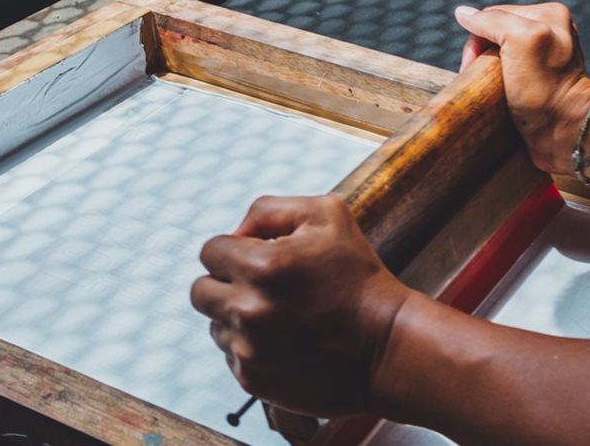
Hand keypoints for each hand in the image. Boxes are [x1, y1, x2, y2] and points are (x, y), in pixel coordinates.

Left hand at [190, 195, 412, 416]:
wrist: (389, 347)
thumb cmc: (360, 276)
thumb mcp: (327, 215)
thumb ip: (270, 210)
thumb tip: (237, 232)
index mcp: (260, 267)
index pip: (210, 251)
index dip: (236, 250)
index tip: (261, 258)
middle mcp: (247, 311)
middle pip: (200, 291)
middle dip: (226, 283)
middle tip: (261, 286)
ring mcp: (249, 350)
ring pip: (215, 325)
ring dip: (238, 317)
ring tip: (281, 317)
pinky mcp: (253, 381)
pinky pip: (232, 356)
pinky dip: (251, 348)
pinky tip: (286, 342)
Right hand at [455, 3, 589, 175]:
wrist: (564, 134)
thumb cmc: (544, 91)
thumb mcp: (520, 42)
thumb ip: (493, 21)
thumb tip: (463, 14)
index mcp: (548, 14)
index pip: (493, 16)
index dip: (476, 39)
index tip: (472, 66)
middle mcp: (549, 31)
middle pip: (494, 34)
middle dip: (480, 55)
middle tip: (478, 79)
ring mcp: (544, 56)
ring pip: (498, 54)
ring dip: (485, 70)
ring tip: (486, 90)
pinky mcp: (539, 80)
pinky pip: (506, 72)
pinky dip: (495, 82)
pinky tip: (496, 95)